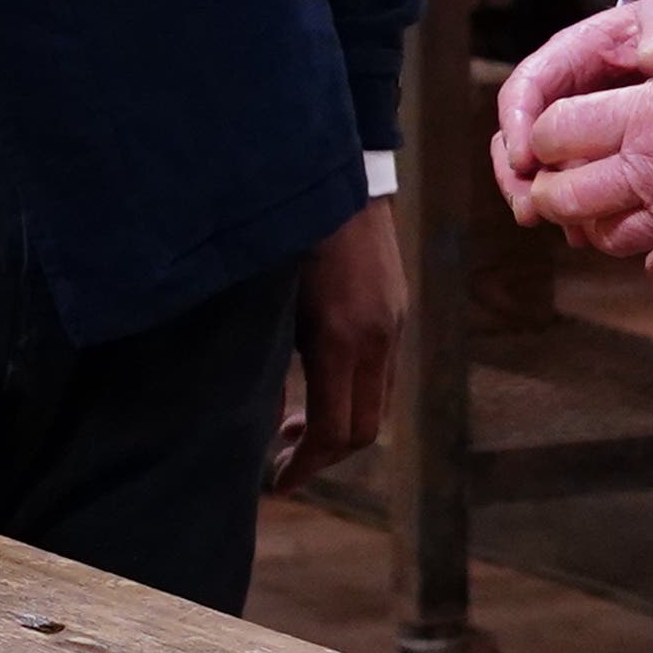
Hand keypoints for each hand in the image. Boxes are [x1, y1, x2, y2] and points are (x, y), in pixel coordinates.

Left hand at [273, 196, 402, 490]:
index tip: (275, 481)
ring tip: (294, 427)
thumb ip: (265, 361)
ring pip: (377, 402)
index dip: (305, 466)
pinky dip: (352, 394)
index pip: (336, 432)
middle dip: (323, 456)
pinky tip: (318, 386)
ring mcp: (394, 322)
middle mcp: (378, 338)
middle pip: (364, 429)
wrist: (338, 171)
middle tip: (281, 463)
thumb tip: (255, 418)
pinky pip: (381, 373)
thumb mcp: (267, 301)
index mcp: (341, 338)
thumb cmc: (284, 231)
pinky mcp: (396, 308)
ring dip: (340, 427)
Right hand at [489, 0, 652, 218]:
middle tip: (530, 209)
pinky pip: (567, 182)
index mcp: (568, 57)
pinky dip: (571, 208)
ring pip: (533, 166)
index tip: (526, 159)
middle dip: (516, 175)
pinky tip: (585, 233)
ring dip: (537, 198)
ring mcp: (570, 126)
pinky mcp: (587, 151)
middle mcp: (558, 94)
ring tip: (556, 227)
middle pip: (516, 135)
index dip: (518, 124)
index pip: (525, 88)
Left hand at [513, 41, 652, 278]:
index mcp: (643, 116)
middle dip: (550, 191)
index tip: (556, 136)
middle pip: (560, 197)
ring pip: (600, 237)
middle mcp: (648, 170)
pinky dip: (649, 253)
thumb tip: (640, 77)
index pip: (552, 133)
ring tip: (611, 207)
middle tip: (562, 183)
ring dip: (595, 225)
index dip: (545, 136)